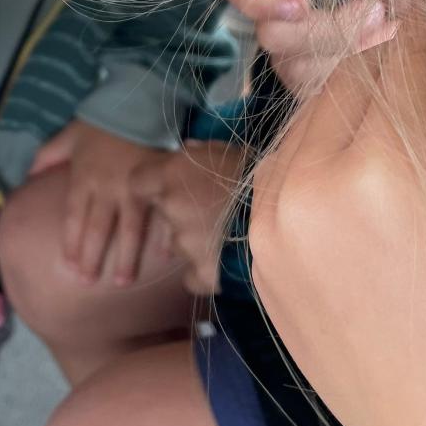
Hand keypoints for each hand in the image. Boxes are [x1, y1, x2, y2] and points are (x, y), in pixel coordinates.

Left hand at [39, 121, 167, 286]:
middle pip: (98, 230)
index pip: (74, 218)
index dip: (71, 244)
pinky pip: (161, 215)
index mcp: (83, 179)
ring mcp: (135, 188)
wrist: (135, 103)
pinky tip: (165, 258)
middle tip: (88, 284)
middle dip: (92, 259)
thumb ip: (46, 157)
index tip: (68, 267)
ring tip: (122, 282)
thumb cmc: (99, 122)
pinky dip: (164, 236)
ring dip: (126, 257)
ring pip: (129, 229)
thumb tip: (26, 177)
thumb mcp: (67, 136)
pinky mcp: (158, 185)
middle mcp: (107, 188)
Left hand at [133, 140, 244, 294]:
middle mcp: (172, 209)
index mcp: (172, 175)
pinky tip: (226, 261)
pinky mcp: (203, 274)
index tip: (167, 186)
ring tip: (230, 232)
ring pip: (181, 244)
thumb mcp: (228, 150)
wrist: (288, 213)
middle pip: (165, 213)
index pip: (138, 182)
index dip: (150, 185)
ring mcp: (186, 245)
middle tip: (214, 209)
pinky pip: (194, 275)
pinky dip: (205, 271)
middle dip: (183, 212)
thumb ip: (198, 151)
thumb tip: (185, 150)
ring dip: (198, 240)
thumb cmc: (257, 174)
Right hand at [212, 0, 413, 92]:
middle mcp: (278, 1)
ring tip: (385, 22)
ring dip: (344, 44)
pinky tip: (374, 45)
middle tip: (374, 11)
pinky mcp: (304, 72)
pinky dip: (346, 65)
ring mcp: (288, 41)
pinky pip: (309, 81)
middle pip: (268, 29)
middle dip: (318, 28)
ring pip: (290, 59)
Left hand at [250, 23, 425, 425]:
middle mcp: (311, 190)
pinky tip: (364, 171)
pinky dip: (319, 159)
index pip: (410, 54)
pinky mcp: (261, 268)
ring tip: (405, 118)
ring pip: (308, 123)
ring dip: (354, 107)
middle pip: (353, 80)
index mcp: (389, 172)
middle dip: (399, 64)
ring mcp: (273, 232)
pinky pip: (282, 178)